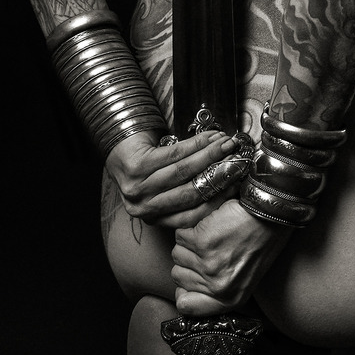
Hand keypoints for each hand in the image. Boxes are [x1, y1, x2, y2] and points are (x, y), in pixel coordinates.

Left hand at [105, 128, 241, 230]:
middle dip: (217, 175)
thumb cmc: (147, 166)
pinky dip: (196, 144)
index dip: (215, 200)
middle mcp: (143, 206)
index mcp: (153, 217)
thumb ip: (186, 192)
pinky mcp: (137, 165)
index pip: (190, 215)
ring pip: (184, 171)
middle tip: (234, 162)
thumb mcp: (165, 187)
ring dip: (210, 155)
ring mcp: (138, 187)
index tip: (234, 185)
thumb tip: (226, 186)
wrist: (119, 143)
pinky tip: (210, 137)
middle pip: (189, 192)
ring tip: (226, 145)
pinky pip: (174, 154)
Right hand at [171, 198, 291, 315]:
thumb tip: (183, 295)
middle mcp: (218, 287)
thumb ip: (218, 290)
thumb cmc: (260, 242)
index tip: (189, 278)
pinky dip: (191, 228)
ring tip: (213, 237)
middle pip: (178, 276)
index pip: (186, 306)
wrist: (269, 215)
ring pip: (177, 254)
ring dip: (189, 243)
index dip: (183, 291)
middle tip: (210, 249)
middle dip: (189, 260)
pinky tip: (211, 225)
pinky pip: (180, 236)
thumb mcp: (245, 279)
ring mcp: (208, 266)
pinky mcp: (202, 243)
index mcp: (230, 299)